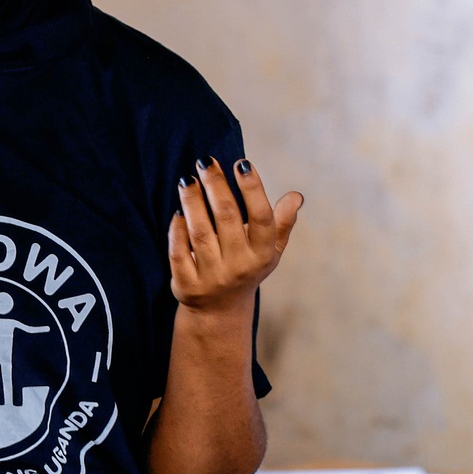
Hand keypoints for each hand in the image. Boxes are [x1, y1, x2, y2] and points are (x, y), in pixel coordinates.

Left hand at [168, 158, 301, 313]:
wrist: (220, 311)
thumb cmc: (247, 269)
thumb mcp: (269, 251)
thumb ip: (282, 223)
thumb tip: (296, 196)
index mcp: (263, 254)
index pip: (261, 217)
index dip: (252, 189)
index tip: (241, 163)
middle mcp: (239, 266)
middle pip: (227, 218)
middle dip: (215, 186)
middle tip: (205, 162)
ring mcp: (212, 277)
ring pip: (200, 232)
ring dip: (192, 202)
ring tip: (186, 180)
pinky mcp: (187, 285)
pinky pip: (179, 252)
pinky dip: (177, 230)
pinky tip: (177, 211)